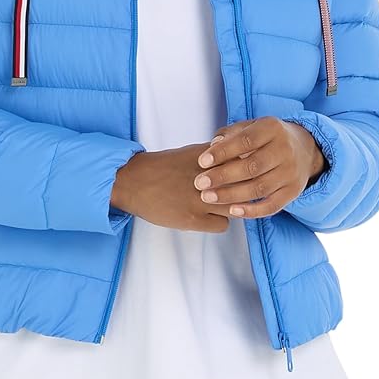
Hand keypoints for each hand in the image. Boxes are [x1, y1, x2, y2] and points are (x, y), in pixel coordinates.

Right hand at [114, 143, 233, 232]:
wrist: (133, 181)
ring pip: (235, 206)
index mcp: (205, 157)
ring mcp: (200, 199)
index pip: (241, 161)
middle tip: (239, 193)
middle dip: (243, 189)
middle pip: (242, 185)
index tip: (245, 173)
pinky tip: (210, 217)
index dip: (245, 169)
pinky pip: (223, 224)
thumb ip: (212, 157)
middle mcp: (205, 177)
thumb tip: (235, 161)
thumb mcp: (188, 153)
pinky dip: (220, 221)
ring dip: (233, 207)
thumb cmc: (160, 167)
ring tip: (223, 206)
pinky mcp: (193, 218)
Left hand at [194, 116, 327, 218]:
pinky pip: (272, 205)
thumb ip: (231, 133)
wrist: (304, 149)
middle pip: (252, 166)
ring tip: (208, 197)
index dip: (223, 152)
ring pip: (260, 187)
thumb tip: (213, 145)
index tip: (202, 161)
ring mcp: (290, 172)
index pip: (246, 141)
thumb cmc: (266, 137)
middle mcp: (285, 150)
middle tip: (199, 183)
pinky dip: (252, 210)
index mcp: (272, 128)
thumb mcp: (251, 126)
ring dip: (231, 195)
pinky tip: (233, 211)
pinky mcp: (293, 192)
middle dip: (223, 176)